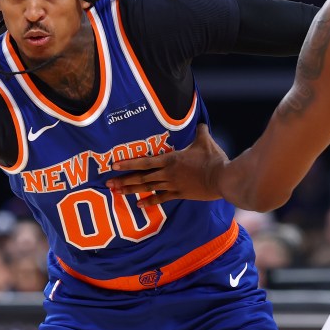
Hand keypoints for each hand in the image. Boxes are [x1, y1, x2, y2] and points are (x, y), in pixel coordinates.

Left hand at [108, 124, 228, 205]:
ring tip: (117, 192)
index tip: (113, 165)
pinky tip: (139, 205)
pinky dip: (150, 202)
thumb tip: (201, 123)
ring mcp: (172, 185)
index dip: (128, 163)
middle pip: (141, 177)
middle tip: (108, 183)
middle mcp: (167, 173)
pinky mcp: (180, 194)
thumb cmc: (213, 159)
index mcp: (170, 159)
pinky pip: (162, 199)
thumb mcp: (205, 141)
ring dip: (131, 190)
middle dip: (123, 180)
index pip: (144, 161)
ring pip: (147, 188)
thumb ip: (200, 132)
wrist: (222, 178)